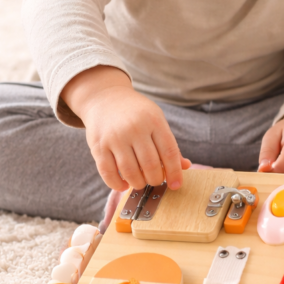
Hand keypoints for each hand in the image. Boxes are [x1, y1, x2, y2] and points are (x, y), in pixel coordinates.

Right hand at [61, 66, 190, 191]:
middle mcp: (135, 128)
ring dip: (138, 183)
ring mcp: (115, 137)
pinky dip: (117, 184)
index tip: (176, 185)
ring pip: (130, 172)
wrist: (105, 97)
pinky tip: (124, 185)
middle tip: (155, 180)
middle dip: (155, 179)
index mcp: (154, 121)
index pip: (169, 152)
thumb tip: (185, 166)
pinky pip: (108, 173)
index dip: (174, 172)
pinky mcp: (99, 146)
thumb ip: (169, 144)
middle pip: (150, 165)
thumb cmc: (136, 113)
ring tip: (140, 182)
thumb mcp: (156, 120)